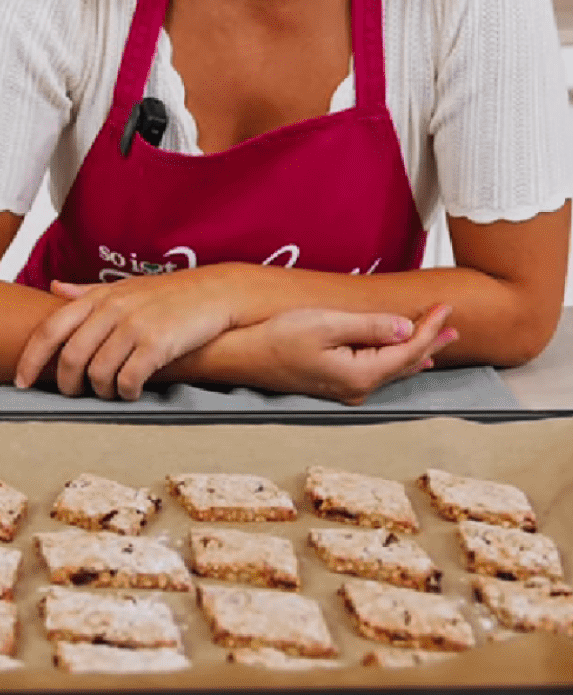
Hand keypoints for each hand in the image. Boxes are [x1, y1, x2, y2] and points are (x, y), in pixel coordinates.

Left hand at [14, 269, 237, 400]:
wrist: (215, 293)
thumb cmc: (168, 294)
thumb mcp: (124, 287)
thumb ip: (87, 291)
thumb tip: (54, 288)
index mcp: (99, 297)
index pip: (51, 328)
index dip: (30, 358)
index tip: (20, 382)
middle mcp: (113, 309)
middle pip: (71, 357)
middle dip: (67, 384)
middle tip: (74, 395)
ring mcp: (135, 325)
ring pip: (98, 373)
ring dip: (100, 391)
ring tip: (109, 392)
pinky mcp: (158, 344)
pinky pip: (129, 380)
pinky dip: (125, 393)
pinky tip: (132, 392)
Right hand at [241, 304, 457, 403]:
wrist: (241, 357)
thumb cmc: (278, 337)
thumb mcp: (326, 324)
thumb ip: (370, 327)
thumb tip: (406, 329)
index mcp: (360, 374)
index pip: (408, 350)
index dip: (429, 328)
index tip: (445, 306)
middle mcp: (358, 388)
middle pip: (406, 364)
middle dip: (431, 341)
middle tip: (454, 325)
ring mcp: (346, 389)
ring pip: (393, 368)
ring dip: (417, 351)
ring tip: (438, 339)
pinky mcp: (334, 383)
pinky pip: (378, 370)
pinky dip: (395, 357)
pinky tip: (401, 357)